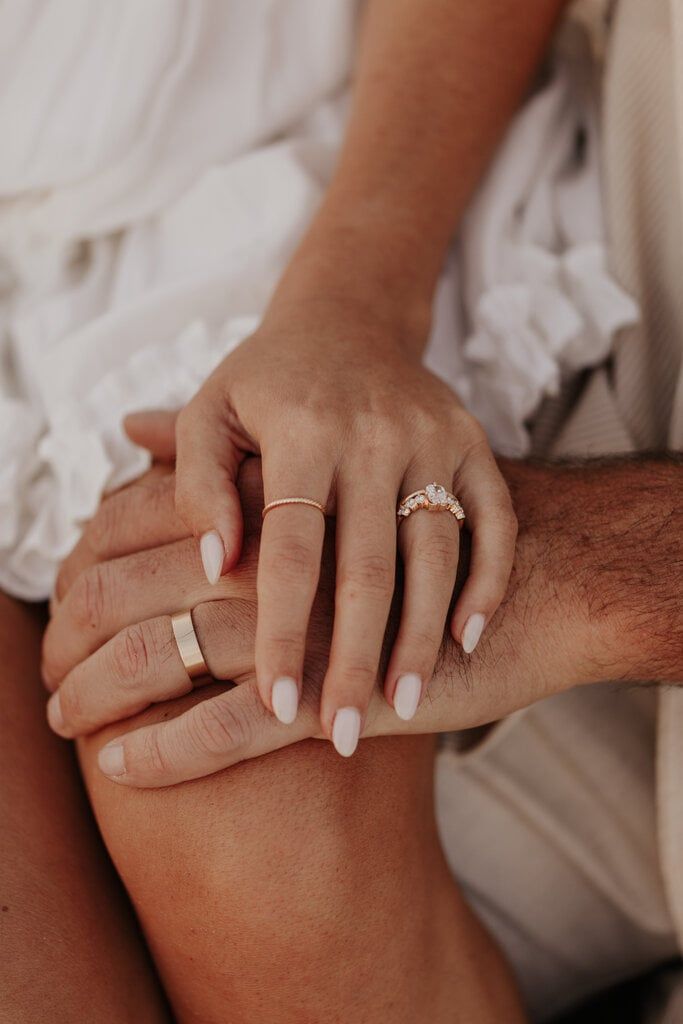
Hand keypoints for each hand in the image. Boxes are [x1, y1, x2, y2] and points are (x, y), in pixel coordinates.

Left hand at [172, 280, 515, 753]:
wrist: (349, 321)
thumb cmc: (268, 382)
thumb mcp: (210, 411)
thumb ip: (195, 483)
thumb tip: (215, 564)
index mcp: (303, 428)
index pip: (291, 548)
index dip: (285, 630)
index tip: (278, 704)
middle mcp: (374, 434)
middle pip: (369, 566)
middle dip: (358, 657)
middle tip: (345, 730)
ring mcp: (435, 439)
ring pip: (437, 554)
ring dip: (422, 635)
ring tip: (403, 704)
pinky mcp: (476, 446)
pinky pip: (494, 522)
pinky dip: (486, 582)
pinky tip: (466, 639)